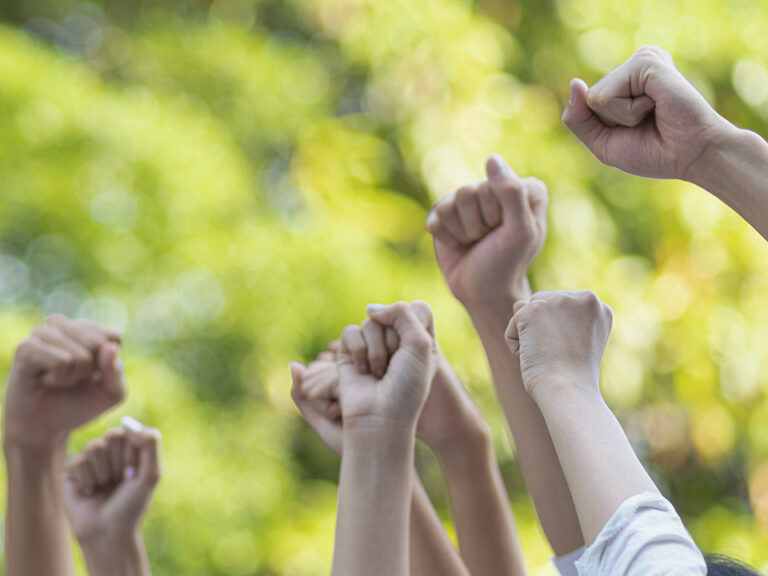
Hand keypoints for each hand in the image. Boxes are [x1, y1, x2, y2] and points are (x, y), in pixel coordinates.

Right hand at [4, 316, 124, 446]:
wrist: (45, 428)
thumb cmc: (79, 404)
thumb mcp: (110, 393)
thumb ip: (116, 371)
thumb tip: (110, 348)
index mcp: (85, 330)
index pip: (113, 337)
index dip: (108, 364)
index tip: (92, 375)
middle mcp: (63, 326)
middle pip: (98, 344)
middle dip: (90, 371)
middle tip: (72, 380)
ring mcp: (42, 333)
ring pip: (80, 354)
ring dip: (73, 377)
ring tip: (58, 380)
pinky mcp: (26, 347)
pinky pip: (62, 361)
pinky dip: (59, 378)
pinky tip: (46, 380)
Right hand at [63, 417, 161, 544]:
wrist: (107, 533)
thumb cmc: (131, 505)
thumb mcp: (151, 474)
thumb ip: (149, 443)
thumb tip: (127, 422)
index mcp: (131, 447)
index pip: (130, 432)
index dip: (132, 455)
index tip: (133, 474)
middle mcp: (110, 450)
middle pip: (112, 435)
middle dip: (118, 463)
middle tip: (118, 481)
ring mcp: (90, 459)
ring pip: (94, 447)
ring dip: (102, 473)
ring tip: (103, 487)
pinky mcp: (71, 470)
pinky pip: (77, 461)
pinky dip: (86, 481)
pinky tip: (88, 492)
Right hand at [293, 326, 484, 453]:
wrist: (380, 418)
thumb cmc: (406, 387)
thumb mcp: (420, 344)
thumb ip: (402, 313)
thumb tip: (370, 310)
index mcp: (419, 338)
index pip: (417, 308)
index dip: (415, 327)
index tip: (416, 354)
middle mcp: (395, 339)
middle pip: (392, 314)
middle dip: (394, 342)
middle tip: (395, 368)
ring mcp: (371, 344)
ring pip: (370, 322)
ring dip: (376, 351)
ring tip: (378, 374)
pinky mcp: (348, 351)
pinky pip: (350, 331)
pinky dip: (358, 351)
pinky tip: (362, 371)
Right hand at [426, 155, 547, 311]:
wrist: (482, 292)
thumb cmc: (507, 263)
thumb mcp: (520, 231)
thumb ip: (512, 193)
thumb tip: (491, 158)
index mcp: (525, 188)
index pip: (498, 182)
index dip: (499, 213)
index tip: (509, 232)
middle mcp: (498, 188)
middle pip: (471, 191)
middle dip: (478, 223)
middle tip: (490, 240)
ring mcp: (471, 199)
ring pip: (452, 202)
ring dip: (463, 231)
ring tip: (476, 242)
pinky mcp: (446, 212)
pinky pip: (437, 214)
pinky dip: (447, 236)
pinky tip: (460, 244)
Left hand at [505, 291, 612, 399]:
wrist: (569, 391)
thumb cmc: (573, 378)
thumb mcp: (569, 344)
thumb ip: (549, 318)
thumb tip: (519, 303)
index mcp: (600, 308)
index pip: (565, 310)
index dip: (563, 336)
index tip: (574, 353)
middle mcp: (586, 298)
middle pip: (545, 305)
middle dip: (544, 332)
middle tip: (560, 356)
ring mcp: (560, 300)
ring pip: (528, 314)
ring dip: (530, 338)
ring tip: (548, 355)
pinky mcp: (535, 308)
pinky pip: (513, 326)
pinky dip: (516, 346)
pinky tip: (535, 356)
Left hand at [562, 45, 730, 180]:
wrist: (691, 157)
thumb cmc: (653, 152)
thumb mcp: (603, 142)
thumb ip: (578, 118)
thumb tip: (575, 82)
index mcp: (625, 81)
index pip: (583, 105)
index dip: (602, 129)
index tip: (636, 131)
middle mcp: (632, 67)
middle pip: (588, 101)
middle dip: (611, 123)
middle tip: (646, 124)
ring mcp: (640, 60)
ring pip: (595, 97)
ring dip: (621, 117)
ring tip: (652, 113)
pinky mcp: (646, 61)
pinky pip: (608, 95)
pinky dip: (628, 112)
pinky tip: (655, 105)